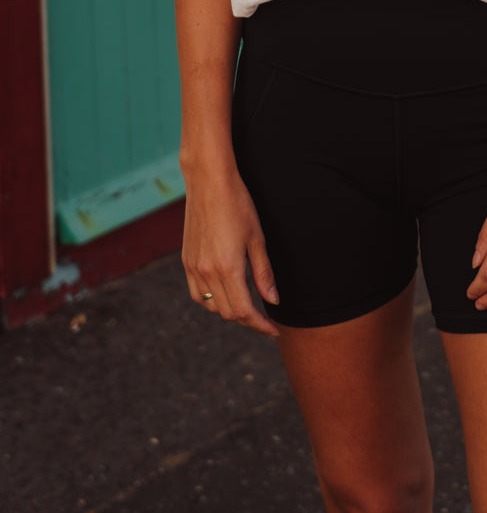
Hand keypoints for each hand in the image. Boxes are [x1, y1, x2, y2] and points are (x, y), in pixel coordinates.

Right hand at [181, 165, 279, 336]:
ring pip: (211, 306)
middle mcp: (207, 272)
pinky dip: (212, 300)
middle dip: (248, 319)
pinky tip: (224, 292)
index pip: (244, 311)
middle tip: (265, 317)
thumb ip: (264, 273)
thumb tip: (273, 301)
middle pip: (228, 312)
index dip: (260, 324)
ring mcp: (193, 268)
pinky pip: (197, 293)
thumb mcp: (258, 238)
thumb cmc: (238, 205)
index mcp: (227, 268)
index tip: (273, 329)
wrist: (209, 182)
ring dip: (230, 310)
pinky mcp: (186, 261)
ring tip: (248, 304)